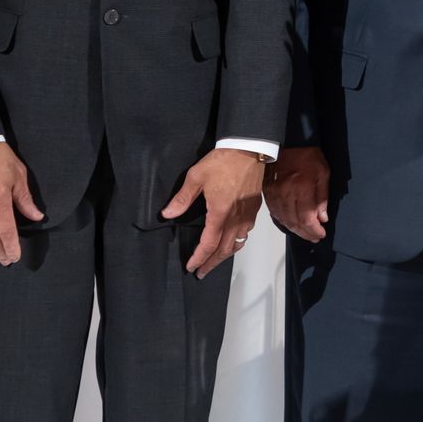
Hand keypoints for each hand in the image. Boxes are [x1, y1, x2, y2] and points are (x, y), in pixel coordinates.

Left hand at [161, 147, 265, 277]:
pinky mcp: (254, 209)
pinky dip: (237, 242)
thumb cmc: (222, 162)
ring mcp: (247, 215)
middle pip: (223, 250)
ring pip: (237, 244)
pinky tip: (232, 241)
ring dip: (225, 256)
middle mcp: (235, 219)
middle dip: (211, 263)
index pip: (208, 244)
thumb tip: (167, 214)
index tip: (191, 267)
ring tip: (215, 261)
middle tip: (201, 272)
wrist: (249, 149)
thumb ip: (182, 198)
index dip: (198, 258)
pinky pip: (246, 233)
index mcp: (220, 213)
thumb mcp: (196, 177)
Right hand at [265, 145, 330, 242]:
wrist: (288, 143)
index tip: (321, 234)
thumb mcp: (323, 173)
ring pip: (284, 220)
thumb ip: (322, 197)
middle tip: (315, 237)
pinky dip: (284, 222)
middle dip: (306, 233)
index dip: (314, 230)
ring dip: (295, 230)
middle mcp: (286, 194)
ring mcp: (275, 194)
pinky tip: (292, 225)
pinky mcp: (268, 193)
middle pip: (295, 222)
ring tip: (306, 234)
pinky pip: (275, 213)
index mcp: (301, 189)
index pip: (307, 218)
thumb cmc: (308, 156)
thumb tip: (323, 218)